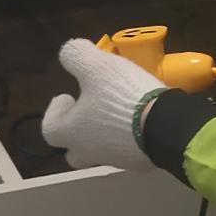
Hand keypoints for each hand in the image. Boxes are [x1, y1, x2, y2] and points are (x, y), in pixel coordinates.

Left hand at [41, 39, 163, 171]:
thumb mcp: (96, 66)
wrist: (165, 126)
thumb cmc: (121, 97)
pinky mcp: (141, 162)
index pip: (50, 130)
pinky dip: (130, 137)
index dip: (54, 112)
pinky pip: (129, 150)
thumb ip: (76, 56)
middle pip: (75, 151)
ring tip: (119, 109)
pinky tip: (142, 118)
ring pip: (102, 150)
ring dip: (105, 132)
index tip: (66, 96)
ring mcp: (117, 160)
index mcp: (73, 132)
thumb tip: (69, 53)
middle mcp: (90, 152)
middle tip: (88, 111)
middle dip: (78, 132)